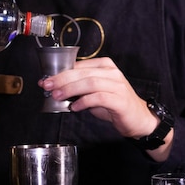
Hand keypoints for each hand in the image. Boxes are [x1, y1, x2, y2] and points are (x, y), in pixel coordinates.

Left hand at [38, 56, 173, 159]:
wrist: (138, 119)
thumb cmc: (115, 105)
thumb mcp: (95, 92)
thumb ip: (79, 88)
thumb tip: (57, 88)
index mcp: (105, 66)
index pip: (79, 66)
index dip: (60, 72)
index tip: (46, 79)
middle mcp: (112, 73)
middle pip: (82, 73)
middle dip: (62, 79)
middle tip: (48, 86)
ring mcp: (117, 85)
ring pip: (90, 83)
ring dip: (71, 89)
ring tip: (58, 96)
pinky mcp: (120, 100)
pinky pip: (99, 98)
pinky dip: (84, 102)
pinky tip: (75, 107)